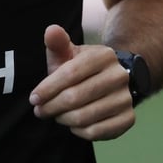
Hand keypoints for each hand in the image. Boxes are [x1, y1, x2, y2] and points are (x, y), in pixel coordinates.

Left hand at [29, 24, 135, 140]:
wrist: (110, 80)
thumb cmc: (80, 68)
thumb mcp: (69, 53)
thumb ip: (58, 43)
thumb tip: (51, 30)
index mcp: (104, 55)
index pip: (69, 74)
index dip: (48, 88)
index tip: (34, 98)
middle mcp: (119, 76)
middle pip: (75, 98)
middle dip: (52, 106)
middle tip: (41, 111)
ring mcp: (125, 98)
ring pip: (84, 117)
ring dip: (63, 119)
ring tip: (57, 115)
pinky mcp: (128, 119)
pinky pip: (96, 132)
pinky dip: (79, 131)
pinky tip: (74, 124)